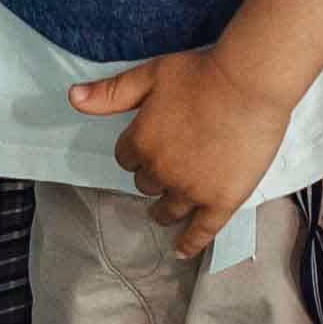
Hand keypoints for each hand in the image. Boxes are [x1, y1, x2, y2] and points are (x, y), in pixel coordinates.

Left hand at [70, 46, 289, 260]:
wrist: (249, 82)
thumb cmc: (202, 73)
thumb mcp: (150, 75)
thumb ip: (111, 93)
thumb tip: (73, 98)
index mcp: (142, 141)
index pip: (126, 159)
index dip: (138, 151)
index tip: (152, 143)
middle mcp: (162, 171)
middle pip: (146, 185)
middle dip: (154, 176)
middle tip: (171, 164)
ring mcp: (192, 190)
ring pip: (168, 210)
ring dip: (165, 209)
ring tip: (168, 209)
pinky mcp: (221, 200)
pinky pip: (201, 231)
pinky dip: (190, 243)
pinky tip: (182, 250)